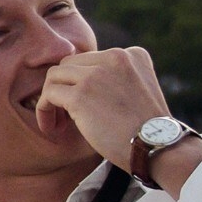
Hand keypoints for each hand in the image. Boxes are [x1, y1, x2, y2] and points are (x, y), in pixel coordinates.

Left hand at [37, 47, 176, 174]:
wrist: (157, 147)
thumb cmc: (148, 129)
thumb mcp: (139, 91)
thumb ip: (116, 80)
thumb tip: (79, 83)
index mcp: (132, 55)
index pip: (92, 60)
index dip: (83, 83)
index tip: (85, 106)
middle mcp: (115, 56)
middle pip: (71, 65)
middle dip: (65, 88)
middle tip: (66, 115)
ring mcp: (96, 74)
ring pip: (55, 76)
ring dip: (51, 99)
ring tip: (57, 122)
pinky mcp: (81, 93)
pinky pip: (48, 95)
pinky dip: (44, 111)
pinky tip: (52, 128)